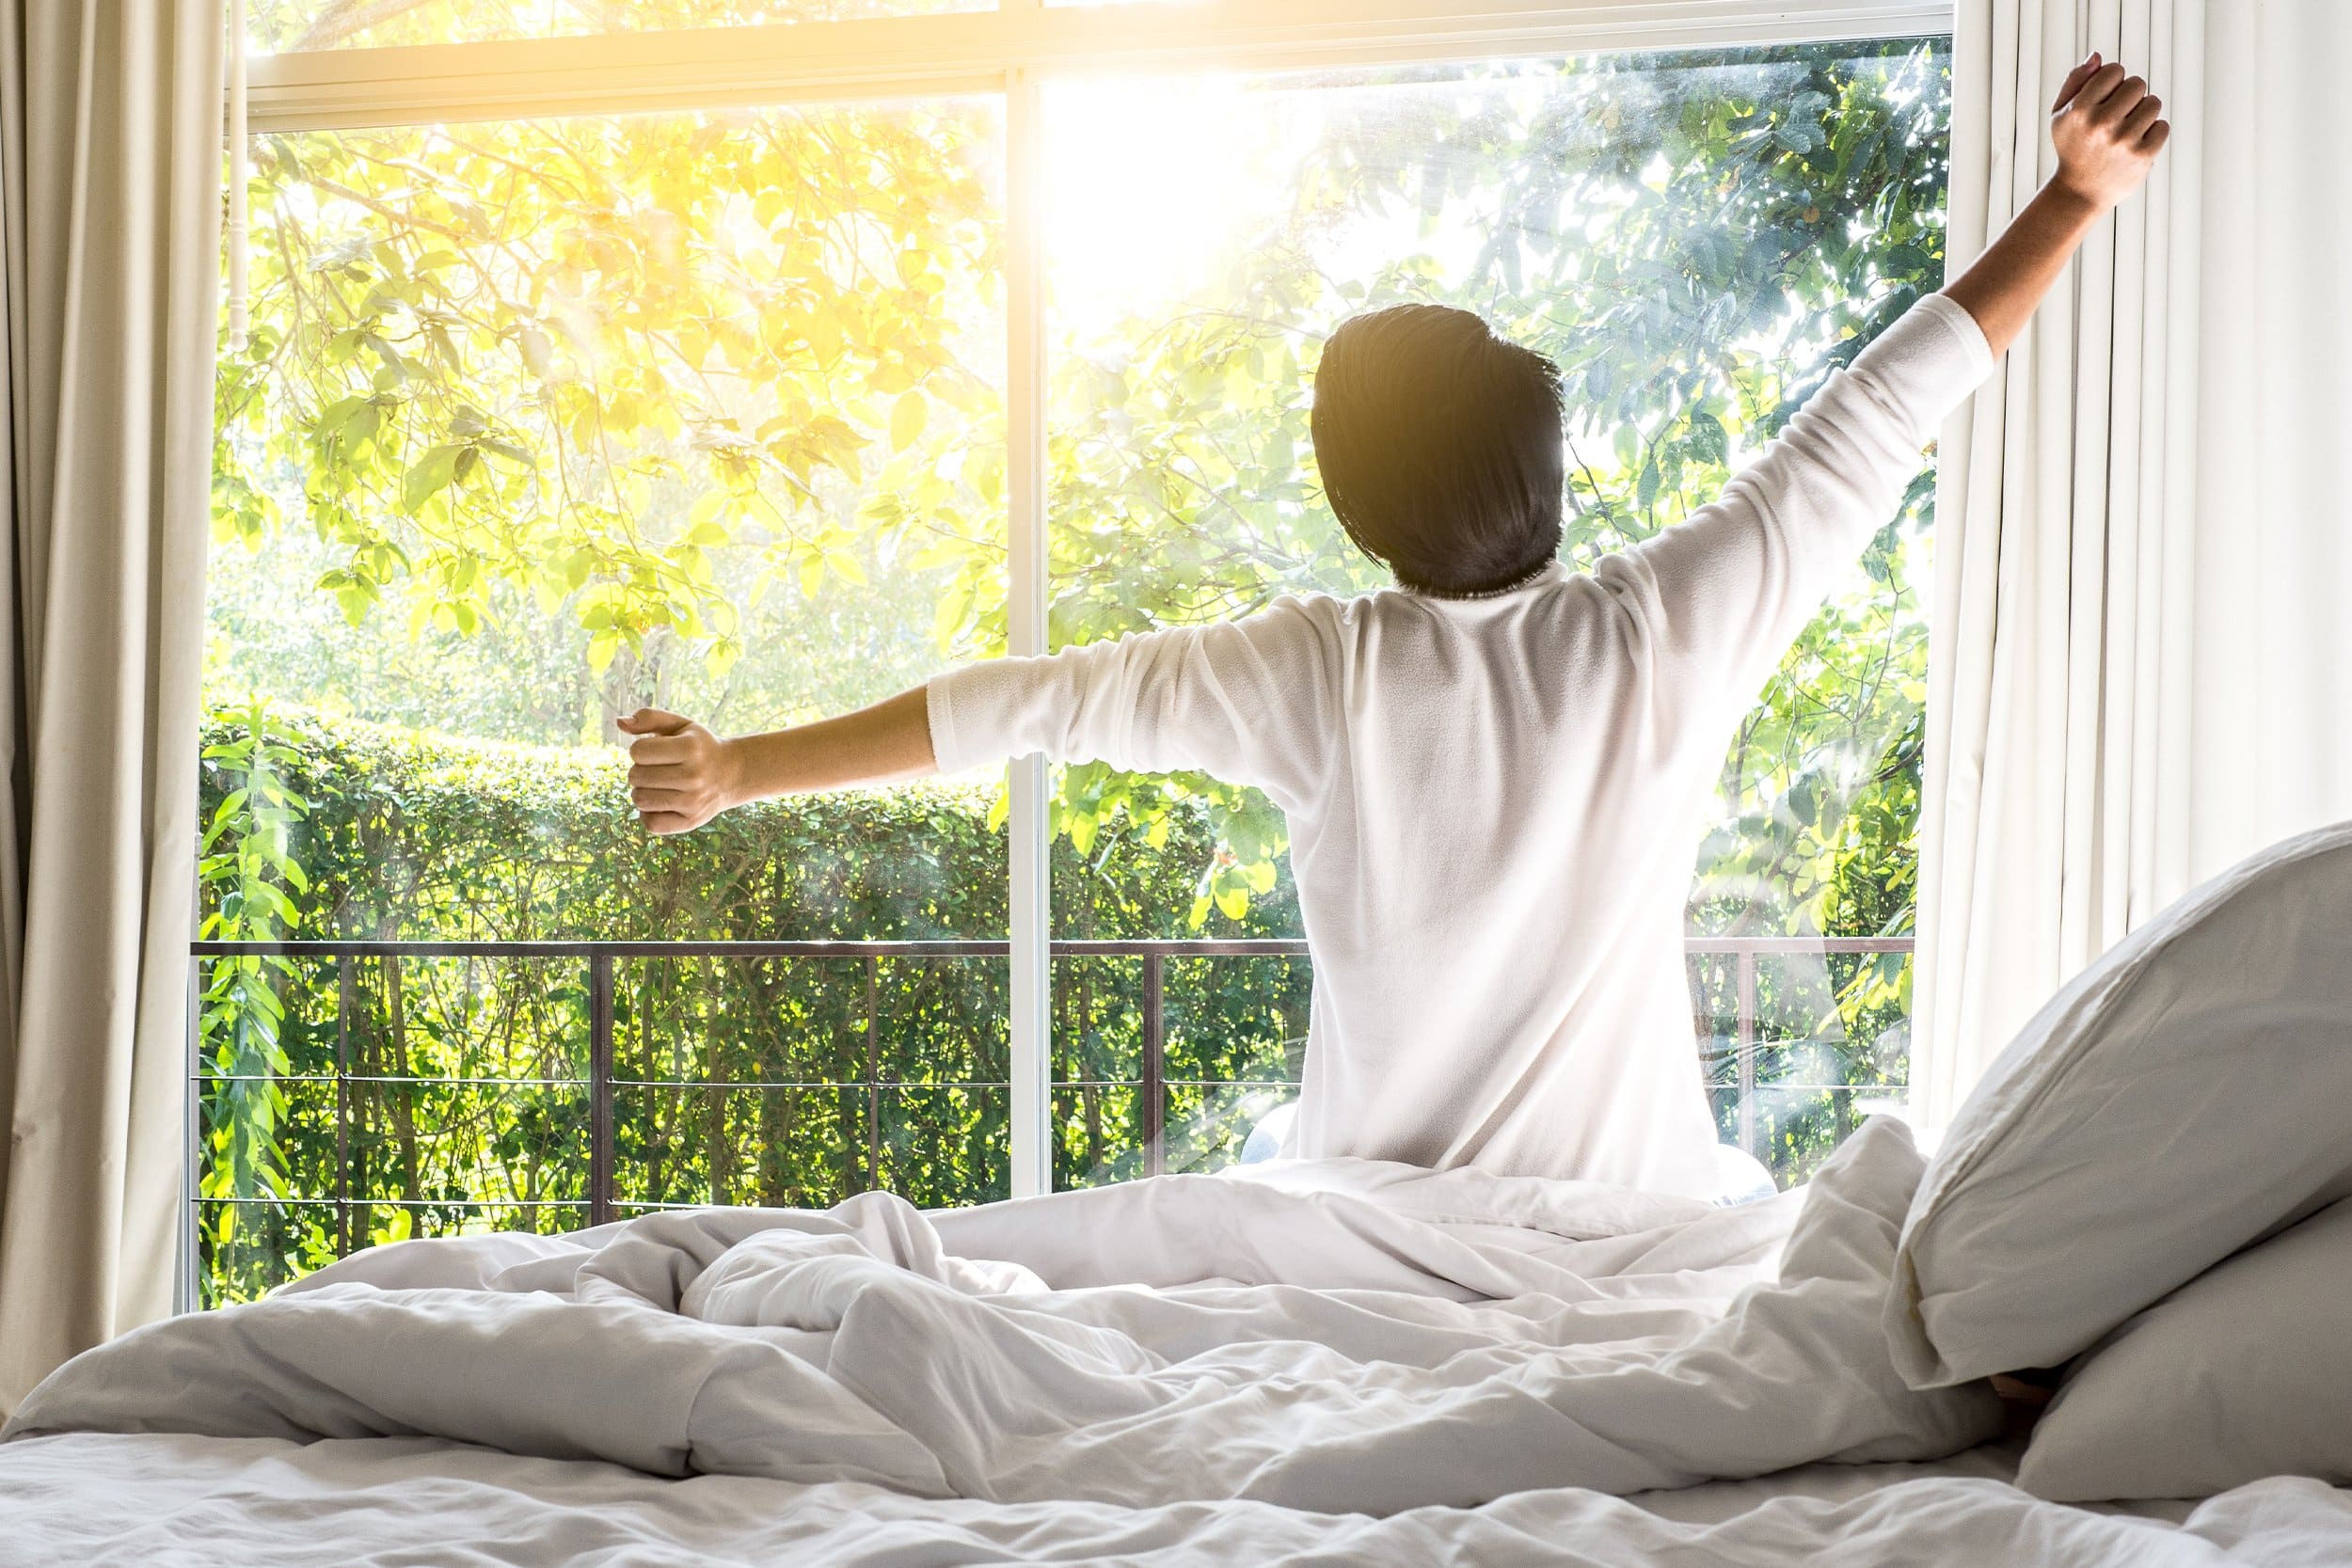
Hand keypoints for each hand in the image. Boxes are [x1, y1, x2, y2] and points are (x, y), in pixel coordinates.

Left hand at [617, 707, 739, 834]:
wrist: (732, 773)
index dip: (640, 749)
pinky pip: (651, 823)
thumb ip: (650, 718)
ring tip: (658, 785)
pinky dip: (649, 813)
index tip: (654, 751)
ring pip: (640, 800)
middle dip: (639, 771)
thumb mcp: (680, 725)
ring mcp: (694, 801)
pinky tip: (661, 803)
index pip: (638, 751)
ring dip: (642, 791)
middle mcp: (694, 776)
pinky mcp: (691, 822)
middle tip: (657, 769)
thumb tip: (620, 723)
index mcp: (691, 748)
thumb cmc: (698, 746)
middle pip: (636, 776)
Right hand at [2049, 53, 2169, 209]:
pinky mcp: (2142, 156)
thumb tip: (2098, 56)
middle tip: (2118, 115)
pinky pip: (2162, 126)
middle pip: (2137, 84)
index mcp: (2079, 111)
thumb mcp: (2061, 115)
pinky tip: (2135, 144)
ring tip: (2127, 129)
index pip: (2115, 70)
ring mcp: (2122, 141)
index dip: (2113, 81)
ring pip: (2153, 103)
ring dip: (2143, 113)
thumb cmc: (2072, 147)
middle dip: (2130, 96)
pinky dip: (2153, 133)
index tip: (2104, 98)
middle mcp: (2100, 125)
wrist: (2079, 193)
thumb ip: (2075, 82)